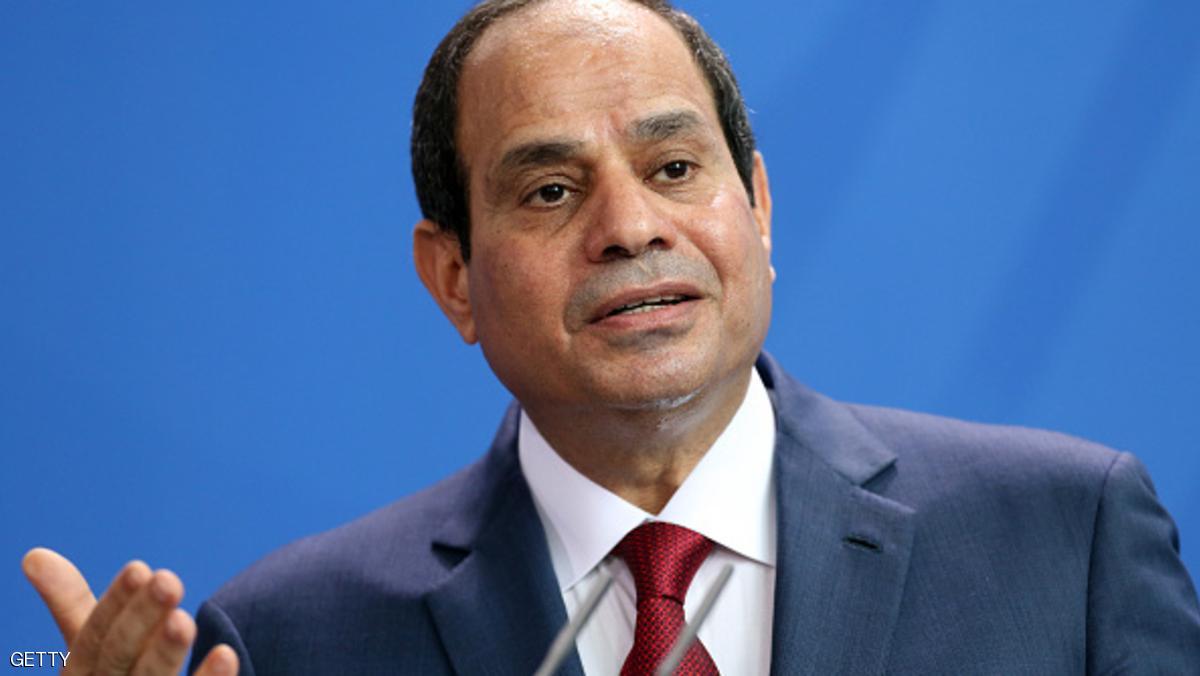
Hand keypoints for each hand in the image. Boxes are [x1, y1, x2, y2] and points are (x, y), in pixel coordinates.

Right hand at [22, 548, 238, 674]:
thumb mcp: (93, 647)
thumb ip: (71, 604)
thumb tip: (34, 555)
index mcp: (82, 674)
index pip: (93, 638)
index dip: (115, 604)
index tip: (139, 568)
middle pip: (119, 658)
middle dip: (141, 620)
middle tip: (168, 580)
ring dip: (166, 652)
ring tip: (185, 620)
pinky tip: (226, 654)